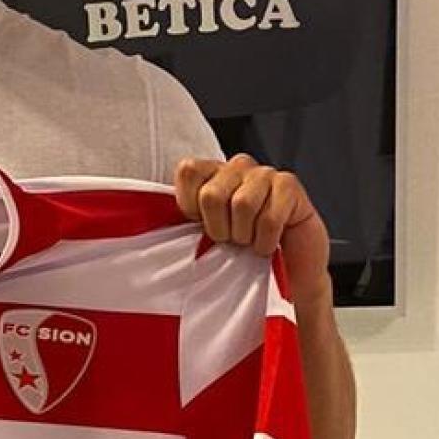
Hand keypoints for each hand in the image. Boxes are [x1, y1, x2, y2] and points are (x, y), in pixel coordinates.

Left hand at [173, 154, 332, 309]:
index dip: (192, 207)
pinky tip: (269, 243)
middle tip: (232, 239)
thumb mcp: (204, 237)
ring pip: (242, 204)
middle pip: (212, 194)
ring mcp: (264, 173)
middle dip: (220, 229)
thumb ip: (181, 223)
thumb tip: (149, 222)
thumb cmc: (242, 254)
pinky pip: (269, 218)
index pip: (188, 170)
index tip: (203, 226)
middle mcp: (237, 166)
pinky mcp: (289, 186)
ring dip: (245, 236)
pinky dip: (266, 242)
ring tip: (250, 241)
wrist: (289, 271)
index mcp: (211, 173)